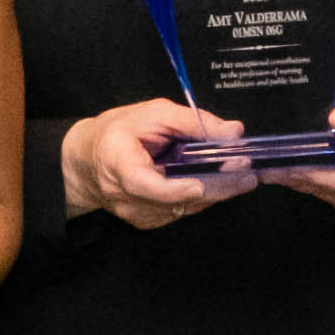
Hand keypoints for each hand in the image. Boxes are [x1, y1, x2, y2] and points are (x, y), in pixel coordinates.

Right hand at [64, 99, 247, 231]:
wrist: (88, 160)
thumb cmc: (118, 132)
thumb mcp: (152, 113)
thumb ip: (192, 121)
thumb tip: (232, 131)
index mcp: (117, 164)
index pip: (144, 185)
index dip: (173, 189)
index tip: (200, 185)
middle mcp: (124, 196)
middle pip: (175, 201)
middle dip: (215, 187)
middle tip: (246, 175)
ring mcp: (135, 214)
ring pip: (183, 208)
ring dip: (213, 192)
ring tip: (239, 174)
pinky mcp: (147, 222)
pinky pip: (181, 211)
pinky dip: (200, 197)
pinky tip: (215, 182)